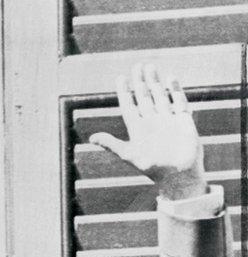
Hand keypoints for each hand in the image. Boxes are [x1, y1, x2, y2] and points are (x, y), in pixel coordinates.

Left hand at [89, 64, 206, 200]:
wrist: (178, 175)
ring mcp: (167, 120)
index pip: (129, 105)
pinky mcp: (183, 121)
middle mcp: (151, 121)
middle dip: (140, 81)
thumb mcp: (129, 154)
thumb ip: (111, 144)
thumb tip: (90, 138)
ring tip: (150, 66)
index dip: (124, 92)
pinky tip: (171, 78)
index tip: (120, 78)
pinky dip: (175, 90)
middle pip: (144, 97)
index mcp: (137, 128)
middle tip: (137, 65)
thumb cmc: (152, 167)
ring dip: (156, 82)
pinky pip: (179, 102)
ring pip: (160, 96)